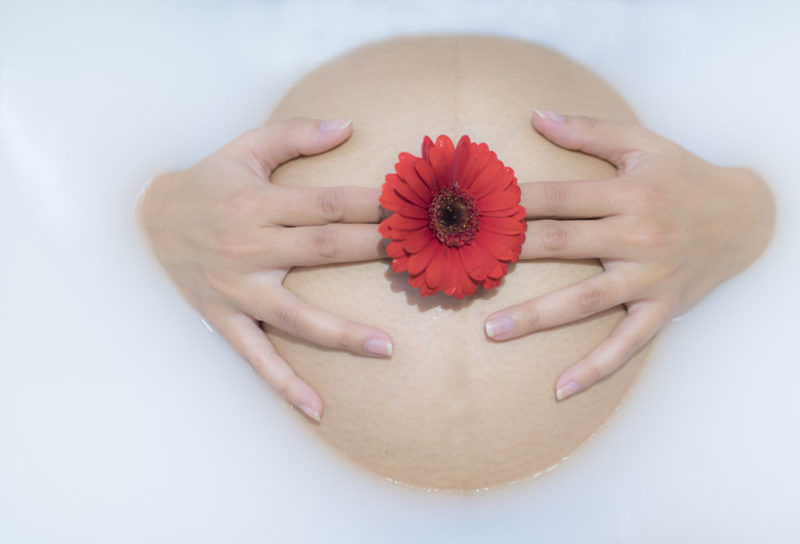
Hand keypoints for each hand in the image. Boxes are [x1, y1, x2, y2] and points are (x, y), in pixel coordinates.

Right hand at [138, 118, 391, 421]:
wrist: (148, 220)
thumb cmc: (208, 182)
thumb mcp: (245, 148)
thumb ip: (296, 135)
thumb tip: (348, 125)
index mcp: (258, 204)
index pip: (327, 204)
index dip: (372, 205)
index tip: (411, 210)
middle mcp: (250, 248)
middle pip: (324, 251)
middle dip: (375, 252)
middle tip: (421, 260)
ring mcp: (238, 290)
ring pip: (297, 316)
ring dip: (343, 333)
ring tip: (387, 347)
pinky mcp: (225, 319)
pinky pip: (257, 357)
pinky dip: (285, 383)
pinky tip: (317, 407)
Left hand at [484, 110, 774, 400]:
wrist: (746, 216)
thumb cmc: (684, 177)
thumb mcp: (642, 144)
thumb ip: (588, 131)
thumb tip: (535, 117)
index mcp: (627, 193)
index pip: (557, 198)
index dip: (512, 203)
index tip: (469, 211)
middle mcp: (637, 235)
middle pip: (562, 246)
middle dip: (510, 254)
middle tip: (463, 266)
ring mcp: (649, 277)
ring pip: (585, 300)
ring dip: (536, 317)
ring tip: (490, 330)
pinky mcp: (662, 309)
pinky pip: (626, 344)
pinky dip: (595, 368)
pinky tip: (560, 388)